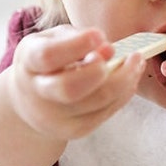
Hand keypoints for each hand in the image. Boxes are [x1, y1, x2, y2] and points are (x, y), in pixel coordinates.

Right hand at [0, 26, 144, 165]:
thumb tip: (108, 49)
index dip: (76, 45)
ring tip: (137, 60)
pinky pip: (105, 112)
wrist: (31, 100)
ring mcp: (55, 117)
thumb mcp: (52, 40)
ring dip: (124, 79)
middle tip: (120, 52)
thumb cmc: (48, 62)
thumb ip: (76, 39)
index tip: (99, 35)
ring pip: (96, 102)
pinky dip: (124, 93)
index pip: (48, 56)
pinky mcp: (74, 130)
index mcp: (29, 62)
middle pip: (69, 88)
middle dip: (99, 70)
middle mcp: (37, 93)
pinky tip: (130, 78)